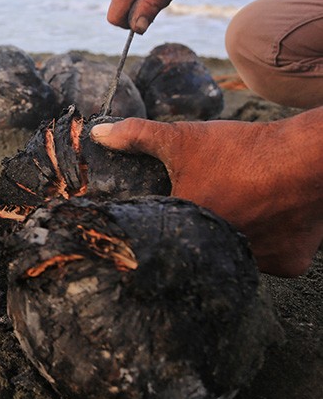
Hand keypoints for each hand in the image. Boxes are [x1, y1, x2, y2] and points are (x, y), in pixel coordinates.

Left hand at [89, 110, 322, 276]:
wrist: (309, 158)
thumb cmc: (240, 151)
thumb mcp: (183, 139)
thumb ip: (138, 137)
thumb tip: (98, 134)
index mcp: (186, 234)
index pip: (163, 238)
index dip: (163, 224)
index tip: (169, 211)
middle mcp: (217, 256)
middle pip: (200, 247)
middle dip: (200, 228)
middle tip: (211, 203)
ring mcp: (256, 264)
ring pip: (237, 253)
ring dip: (235, 234)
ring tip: (239, 206)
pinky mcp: (288, 265)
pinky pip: (272, 255)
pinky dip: (269, 239)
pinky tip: (268, 217)